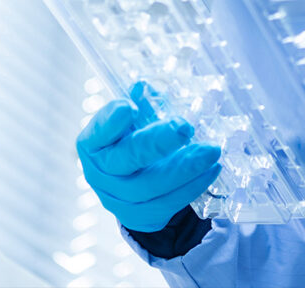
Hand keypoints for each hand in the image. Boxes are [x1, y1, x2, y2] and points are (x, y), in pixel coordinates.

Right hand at [76, 82, 221, 231]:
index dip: (112, 121)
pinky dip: (192, 186)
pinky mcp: (139, 216)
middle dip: (157, 142)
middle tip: (185, 127)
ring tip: (211, 150)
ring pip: (150, 186)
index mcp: (93, 143)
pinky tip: (211, 170)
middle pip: (126, 159)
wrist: (129, 188)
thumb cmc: (132, 142)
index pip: (98, 131)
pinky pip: (167, 204)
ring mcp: (118, 198)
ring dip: (185, 167)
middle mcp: (100, 172)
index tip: (131, 106)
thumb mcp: (133, 122)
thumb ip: (141, 106)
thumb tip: (144, 88)